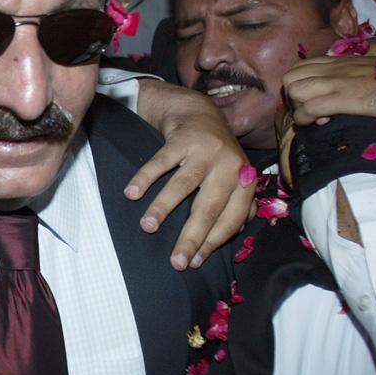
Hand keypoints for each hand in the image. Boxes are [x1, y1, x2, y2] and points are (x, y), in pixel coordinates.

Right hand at [131, 79, 254, 270]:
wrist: (199, 111)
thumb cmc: (216, 154)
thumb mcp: (235, 176)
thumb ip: (240, 204)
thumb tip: (233, 234)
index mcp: (244, 181)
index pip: (231, 218)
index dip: (213, 242)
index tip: (194, 262)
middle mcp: (228, 166)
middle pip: (208, 207)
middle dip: (191, 237)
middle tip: (175, 261)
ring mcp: (205, 151)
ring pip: (183, 185)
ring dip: (163, 208)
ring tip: (147, 227)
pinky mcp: (182, 138)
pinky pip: (161, 161)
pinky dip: (145, 178)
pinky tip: (131, 194)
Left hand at [283, 55, 375, 126]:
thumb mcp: (374, 76)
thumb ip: (355, 79)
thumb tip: (342, 94)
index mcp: (343, 62)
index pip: (301, 67)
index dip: (299, 86)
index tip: (311, 102)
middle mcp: (337, 67)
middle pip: (290, 77)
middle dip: (292, 98)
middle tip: (308, 112)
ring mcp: (341, 81)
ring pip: (294, 89)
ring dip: (298, 108)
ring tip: (315, 119)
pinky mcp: (349, 97)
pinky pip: (310, 107)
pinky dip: (308, 119)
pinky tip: (323, 124)